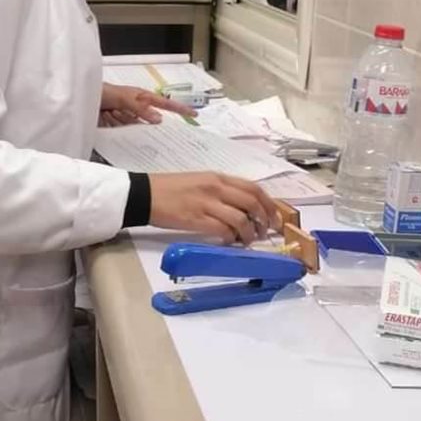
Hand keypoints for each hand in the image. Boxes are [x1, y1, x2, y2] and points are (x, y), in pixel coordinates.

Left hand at [99, 83, 196, 127]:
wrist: (81, 99)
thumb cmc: (102, 92)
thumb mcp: (122, 97)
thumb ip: (140, 108)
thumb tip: (159, 119)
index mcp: (141, 97)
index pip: (165, 104)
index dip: (179, 109)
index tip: (193, 114)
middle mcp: (137, 108)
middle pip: (150, 120)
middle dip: (144, 123)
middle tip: (134, 121)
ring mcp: (127, 118)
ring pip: (136, 128)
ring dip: (124, 123)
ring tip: (111, 113)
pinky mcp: (118, 127)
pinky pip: (126, 134)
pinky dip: (120, 131)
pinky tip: (111, 122)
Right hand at [148, 173, 280, 243]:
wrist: (144, 194)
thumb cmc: (170, 189)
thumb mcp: (199, 181)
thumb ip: (221, 191)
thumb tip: (241, 208)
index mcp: (218, 177)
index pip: (253, 188)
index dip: (269, 204)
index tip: (275, 218)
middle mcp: (216, 188)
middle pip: (252, 203)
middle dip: (264, 220)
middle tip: (265, 233)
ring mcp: (206, 203)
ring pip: (241, 219)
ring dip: (249, 233)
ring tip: (247, 241)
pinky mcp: (196, 219)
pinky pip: (223, 230)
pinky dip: (230, 239)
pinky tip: (228, 242)